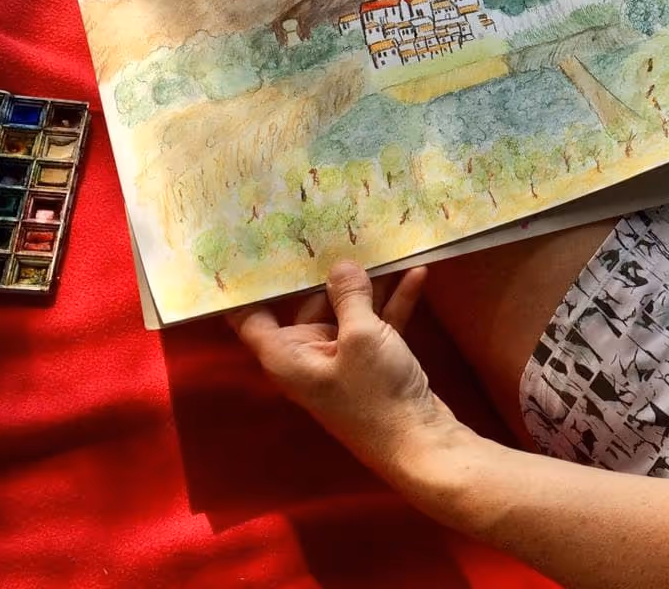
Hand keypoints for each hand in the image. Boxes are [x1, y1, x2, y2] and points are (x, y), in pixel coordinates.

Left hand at [230, 262, 456, 475]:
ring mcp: (343, 359)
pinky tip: (416, 272)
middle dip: (324, 271)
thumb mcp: (362, 336)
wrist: (419, 442)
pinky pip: (378, 324)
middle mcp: (308, 355)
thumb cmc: (376, 394)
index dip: (249, 285)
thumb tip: (340, 266)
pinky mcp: (374, 362)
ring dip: (368, 284)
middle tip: (332, 226)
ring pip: (348, 311)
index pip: (251, 317)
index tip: (251, 248)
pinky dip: (394, 302)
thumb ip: (349, 296)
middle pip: (307, 304)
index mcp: (287, 355)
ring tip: (378, 241)